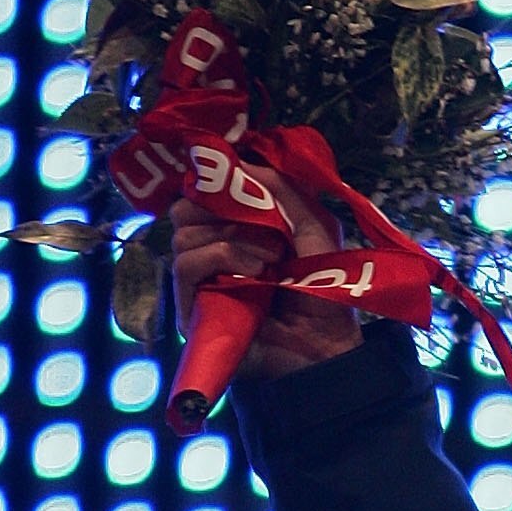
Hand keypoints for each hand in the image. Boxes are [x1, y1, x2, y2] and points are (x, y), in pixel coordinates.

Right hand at [169, 169, 359, 379]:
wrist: (329, 347)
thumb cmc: (323, 290)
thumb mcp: (313, 226)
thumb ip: (283, 190)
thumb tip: (241, 163)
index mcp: (231, 234)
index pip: (200, 196)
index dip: (218, 183)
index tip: (245, 183)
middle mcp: (210, 257)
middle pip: (184, 211)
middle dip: (222, 209)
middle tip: (265, 227)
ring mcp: (200, 285)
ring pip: (183, 236)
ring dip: (230, 238)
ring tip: (270, 258)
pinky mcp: (193, 312)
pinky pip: (185, 266)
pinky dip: (220, 257)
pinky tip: (254, 272)